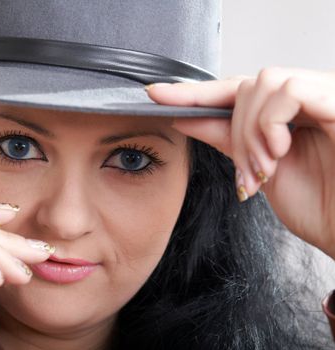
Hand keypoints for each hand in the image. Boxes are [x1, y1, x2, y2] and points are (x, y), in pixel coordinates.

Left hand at [146, 68, 334, 257]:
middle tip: (247, 170)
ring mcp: (326, 97)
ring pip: (265, 82)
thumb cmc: (321, 206)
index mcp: (288, 114)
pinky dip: (272, 122)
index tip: (157, 94)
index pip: (235, 90)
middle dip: (234, 130)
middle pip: (247, 86)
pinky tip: (280, 150)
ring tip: (265, 166)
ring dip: (251, 130)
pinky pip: (292, 90)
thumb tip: (186, 117)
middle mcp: (307, 100)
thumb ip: (227, 139)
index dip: (195, 92)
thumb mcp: (259, 170)